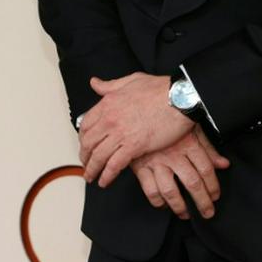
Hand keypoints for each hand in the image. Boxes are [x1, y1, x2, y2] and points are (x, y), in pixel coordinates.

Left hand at [79, 72, 192, 187]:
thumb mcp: (131, 80)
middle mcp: (110, 119)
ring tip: (91, 177)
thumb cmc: (159, 88)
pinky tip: (105, 181)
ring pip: (98, 156)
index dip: (83, 137)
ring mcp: (121, 133)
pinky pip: (114, 165)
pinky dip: (107, 175)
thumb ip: (110, 85)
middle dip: (84, 156)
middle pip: (88, 142)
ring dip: (92, 169)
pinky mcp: (134, 146)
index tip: (85, 144)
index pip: (86, 124)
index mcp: (108, 102)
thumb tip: (95, 83)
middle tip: (85, 164)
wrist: (179, 98)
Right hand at [131, 125, 229, 219]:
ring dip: (180, 207)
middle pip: (192, 183)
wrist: (141, 109)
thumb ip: (208, 148)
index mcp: (188, 143)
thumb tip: (224, 164)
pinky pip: (150, 190)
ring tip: (185, 214)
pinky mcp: (141, 167)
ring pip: (171, 191)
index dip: (213, 186)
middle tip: (208, 213)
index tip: (215, 196)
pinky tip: (164, 204)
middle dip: (202, 202)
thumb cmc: (170, 119)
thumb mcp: (193, 128)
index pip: (206, 169)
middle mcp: (174, 154)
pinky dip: (158, 201)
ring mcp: (156, 162)